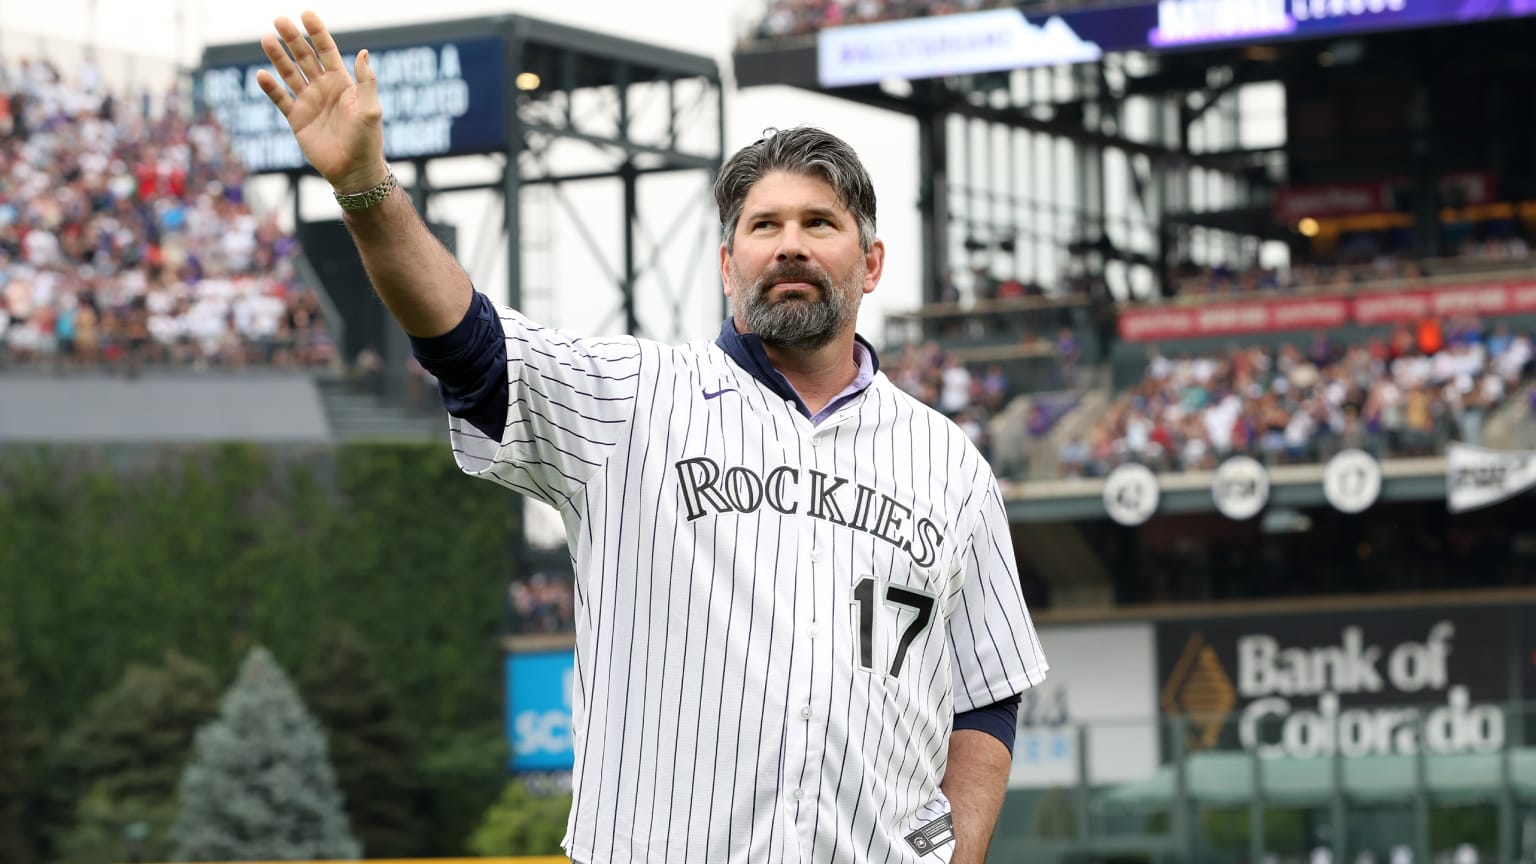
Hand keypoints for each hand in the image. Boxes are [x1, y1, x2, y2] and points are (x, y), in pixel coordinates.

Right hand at [256, 11, 387, 192]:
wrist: (354, 171)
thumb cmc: (367, 140)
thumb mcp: (371, 109)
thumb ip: (366, 81)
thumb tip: (363, 52)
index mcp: (342, 82)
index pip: (327, 51)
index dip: (317, 33)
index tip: (306, 14)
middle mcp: (323, 88)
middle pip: (304, 57)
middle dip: (293, 39)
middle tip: (279, 20)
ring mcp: (308, 102)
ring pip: (289, 74)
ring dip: (278, 57)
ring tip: (266, 39)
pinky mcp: (297, 119)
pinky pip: (280, 99)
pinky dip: (271, 88)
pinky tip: (262, 75)